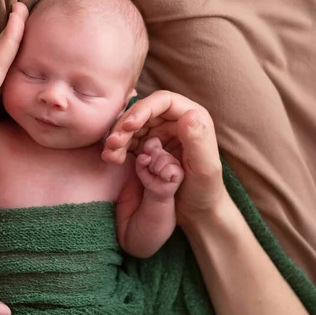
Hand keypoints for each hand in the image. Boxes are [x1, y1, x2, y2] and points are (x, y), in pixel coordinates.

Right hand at [103, 91, 225, 224]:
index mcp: (193, 119)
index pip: (164, 102)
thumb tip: (189, 113)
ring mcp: (161, 134)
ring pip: (133, 126)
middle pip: (144, 112)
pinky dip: (119, 148)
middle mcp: (175, 122)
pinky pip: (130, 141)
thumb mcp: (205, 168)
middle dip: (125, 126)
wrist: (198, 212)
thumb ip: (198, 140)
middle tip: (113, 143)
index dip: (144, 109)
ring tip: (109, 154)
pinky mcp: (149, 147)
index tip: (130, 125)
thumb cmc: (206, 191)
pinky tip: (111, 158)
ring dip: (118, 137)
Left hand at [135, 137, 183, 201]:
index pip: (154, 141)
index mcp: (159, 151)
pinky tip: (164, 178)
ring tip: (158, 175)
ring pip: (164, 159)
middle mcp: (168, 155)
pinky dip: (164, 174)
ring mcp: (175, 163)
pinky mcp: (180, 172)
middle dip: (151, 163)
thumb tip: (146, 157)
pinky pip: (170, 168)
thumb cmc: (150, 179)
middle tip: (153, 171)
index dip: (148, 149)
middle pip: (157, 151)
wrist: (156, 193)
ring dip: (157, 170)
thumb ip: (140, 161)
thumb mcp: (140, 170)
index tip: (147, 160)